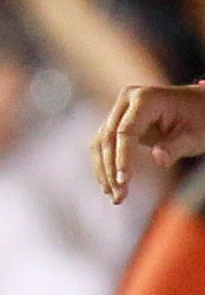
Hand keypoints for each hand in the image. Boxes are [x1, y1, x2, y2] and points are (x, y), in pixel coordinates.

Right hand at [93, 84, 204, 202]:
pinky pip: (102, 146)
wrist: (198, 107)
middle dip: (110, 169)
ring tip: (116, 197)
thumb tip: (158, 158)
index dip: (121, 158)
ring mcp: (119, 110)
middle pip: (107, 138)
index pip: (125, 131)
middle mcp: (127, 100)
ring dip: (104, 172)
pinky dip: (105, 167)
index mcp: (146, 98)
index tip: (124, 182)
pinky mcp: (116, 122)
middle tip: (119, 197)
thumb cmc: (200, 120)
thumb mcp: (195, 135)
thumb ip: (176, 147)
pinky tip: (112, 187)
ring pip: (100, 144)